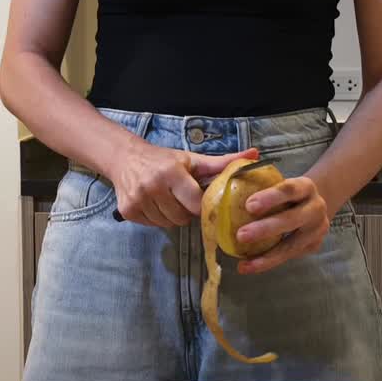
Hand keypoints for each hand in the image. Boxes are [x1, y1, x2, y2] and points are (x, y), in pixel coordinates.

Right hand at [111, 142, 257, 226]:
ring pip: (167, 224)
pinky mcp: (128, 211)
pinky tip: (156, 204)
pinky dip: (158, 219)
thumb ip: (223, 162)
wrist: (125, 158)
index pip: (195, 204)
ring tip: (169, 200)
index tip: (200, 199)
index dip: (201, 205)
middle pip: (182, 218)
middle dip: (186, 212)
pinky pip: (153, 225)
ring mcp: (138, 200)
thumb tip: (255, 155)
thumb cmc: (165, 160)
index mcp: (172, 173)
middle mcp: (152, 187)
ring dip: (172, 216)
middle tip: (182, 198)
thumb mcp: (193, 160)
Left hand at [234, 176, 329, 273]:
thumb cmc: (285, 193)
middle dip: (266, 229)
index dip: (270, 198)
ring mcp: (317, 230)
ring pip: (291, 246)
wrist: (312, 205)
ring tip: (243, 265)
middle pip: (292, 219)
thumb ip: (257, 177)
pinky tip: (248, 266)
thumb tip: (230, 174)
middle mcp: (316, 208)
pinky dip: (267, 262)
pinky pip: (288, 257)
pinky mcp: (313, 246)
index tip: (248, 206)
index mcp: (306, 186)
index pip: (289, 189)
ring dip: (267, 256)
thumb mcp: (277, 181)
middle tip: (241, 235)